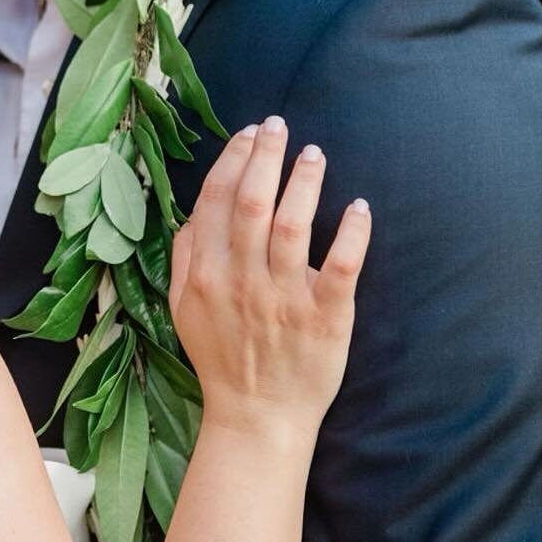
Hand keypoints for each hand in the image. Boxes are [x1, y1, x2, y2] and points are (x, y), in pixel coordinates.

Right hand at [169, 116, 371, 435]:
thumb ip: (185, 258)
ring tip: (314, 153)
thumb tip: (194, 213)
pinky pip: (342, 266)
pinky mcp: (325, 316)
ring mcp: (285, 298)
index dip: (232, 162)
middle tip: (278, 125)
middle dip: (265, 156)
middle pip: (253, 203)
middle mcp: (243, 280)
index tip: (247, 135)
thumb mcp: (184, 310)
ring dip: (304, 182)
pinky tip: (357, 205)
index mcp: (206, 275)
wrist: (258, 417)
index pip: (216, 202)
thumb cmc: (222, 360)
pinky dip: (351, 231)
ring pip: (294, 225)